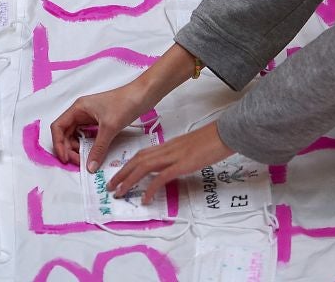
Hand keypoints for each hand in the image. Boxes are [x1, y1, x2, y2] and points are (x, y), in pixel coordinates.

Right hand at [51, 83, 150, 170]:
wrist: (144, 94)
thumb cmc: (125, 103)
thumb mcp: (109, 128)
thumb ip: (98, 148)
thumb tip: (90, 167)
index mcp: (78, 108)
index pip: (58, 127)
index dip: (58, 144)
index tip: (66, 158)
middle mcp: (81, 111)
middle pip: (66, 133)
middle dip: (69, 148)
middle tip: (79, 162)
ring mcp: (91, 116)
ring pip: (77, 135)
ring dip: (78, 147)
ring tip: (86, 159)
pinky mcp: (100, 121)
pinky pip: (88, 135)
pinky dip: (88, 144)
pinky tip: (94, 152)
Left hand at [108, 121, 234, 203]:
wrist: (224, 134)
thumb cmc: (210, 140)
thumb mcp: (188, 147)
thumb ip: (176, 155)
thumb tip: (169, 166)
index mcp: (167, 145)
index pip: (141, 154)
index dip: (127, 165)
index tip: (118, 174)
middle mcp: (166, 150)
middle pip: (137, 160)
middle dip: (122, 173)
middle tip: (111, 186)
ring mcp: (173, 157)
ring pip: (143, 167)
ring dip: (128, 180)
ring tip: (119, 193)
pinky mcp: (182, 165)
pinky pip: (161, 178)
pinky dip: (150, 188)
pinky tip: (145, 199)